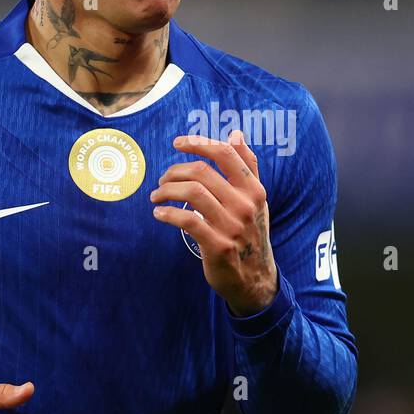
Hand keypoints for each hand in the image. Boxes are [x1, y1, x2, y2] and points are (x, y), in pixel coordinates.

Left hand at [150, 130, 277, 315]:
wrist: (256, 280)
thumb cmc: (251, 234)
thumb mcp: (256, 200)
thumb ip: (247, 166)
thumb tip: (236, 134)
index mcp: (254, 190)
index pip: (226, 154)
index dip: (198, 143)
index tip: (177, 143)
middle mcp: (245, 205)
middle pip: (203, 172)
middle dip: (175, 171)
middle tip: (162, 179)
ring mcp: (232, 226)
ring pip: (193, 192)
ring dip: (167, 191)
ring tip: (157, 196)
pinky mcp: (218, 246)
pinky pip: (188, 221)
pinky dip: (168, 214)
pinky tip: (159, 214)